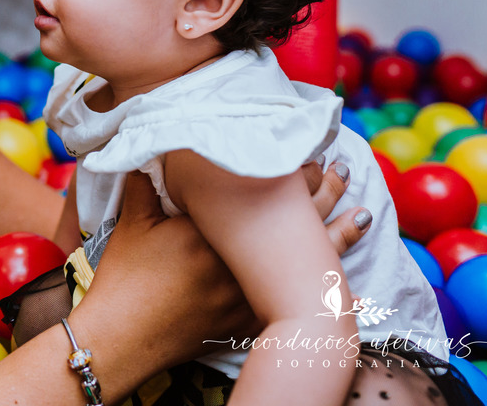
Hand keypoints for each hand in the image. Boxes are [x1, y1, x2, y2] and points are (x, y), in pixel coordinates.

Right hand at [80, 158, 367, 374]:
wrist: (125, 336)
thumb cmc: (126, 278)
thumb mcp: (132, 224)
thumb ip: (143, 184)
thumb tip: (144, 151)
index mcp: (214, 229)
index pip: (266, 194)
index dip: (292, 171)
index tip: (309, 151)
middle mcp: (240, 260)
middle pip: (294, 223)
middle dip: (322, 194)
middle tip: (342, 169)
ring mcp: (248, 294)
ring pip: (304, 262)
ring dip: (335, 237)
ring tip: (361, 215)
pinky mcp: (247, 321)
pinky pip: (294, 303)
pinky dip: (320, 290)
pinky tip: (344, 284)